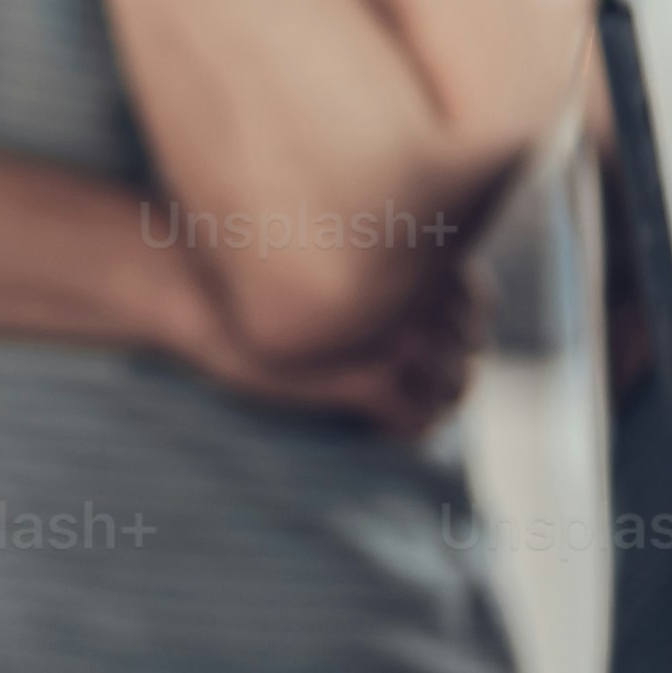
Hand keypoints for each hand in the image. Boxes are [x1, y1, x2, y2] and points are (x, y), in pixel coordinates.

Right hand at [178, 244, 483, 439]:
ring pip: (451, 388)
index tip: (429, 342)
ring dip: (432, 402)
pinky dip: (406, 428)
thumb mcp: (328, 244)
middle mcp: (419, 291)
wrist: (193, 289)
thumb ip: (377, 260)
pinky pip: (416, 420)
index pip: (478, 303)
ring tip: (398, 407)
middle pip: (469, 348)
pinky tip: (378, 425)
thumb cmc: (251, 265)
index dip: (459, 329)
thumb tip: (418, 292)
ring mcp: (399, 337)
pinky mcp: (372, 381)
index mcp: (414, 249)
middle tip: (414, 384)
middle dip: (448, 367)